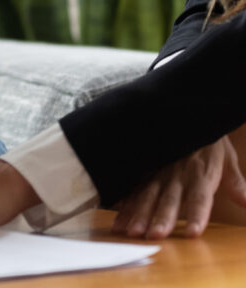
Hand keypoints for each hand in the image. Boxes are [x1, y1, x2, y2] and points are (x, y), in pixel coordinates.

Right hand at [112, 134, 245, 238]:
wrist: (183, 116)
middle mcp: (177, 175)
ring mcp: (157, 173)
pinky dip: (124, 206)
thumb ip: (236, 183)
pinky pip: (133, 190)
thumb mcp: (226, 159)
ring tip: (132, 232)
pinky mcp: (143, 172)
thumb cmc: (207, 142)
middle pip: (169, 200)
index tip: (192, 233)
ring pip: (147, 196)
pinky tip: (118, 221)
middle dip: (161, 218)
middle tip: (154, 236)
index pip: (200, 198)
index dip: (197, 215)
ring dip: (139, 214)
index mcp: (200, 174)